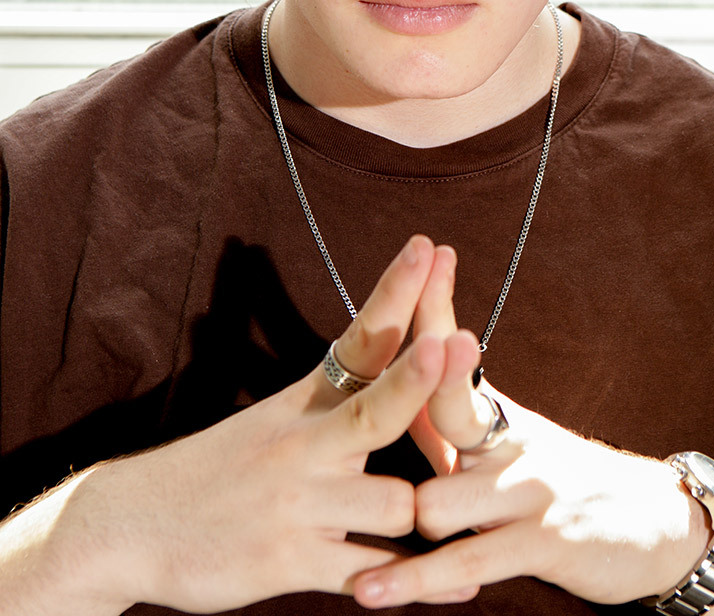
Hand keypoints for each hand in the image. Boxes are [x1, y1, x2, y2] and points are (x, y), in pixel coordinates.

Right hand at [0, 235, 454, 614]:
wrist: (134, 521)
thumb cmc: (217, 466)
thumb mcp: (273, 418)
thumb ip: (337, 401)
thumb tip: (395, 365)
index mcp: (304, 401)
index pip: (359, 338)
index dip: (395, 293)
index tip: (425, 246)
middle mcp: (303, 446)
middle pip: (379, 408)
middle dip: (422, 378)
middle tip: (464, 342)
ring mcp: (298, 505)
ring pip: (396, 506)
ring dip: (421, 517)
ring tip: (444, 519)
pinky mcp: (289, 562)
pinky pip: (372, 575)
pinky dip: (416, 586)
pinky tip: (458, 589)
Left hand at [354, 247, 710, 608]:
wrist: (654, 524)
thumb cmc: (566, 479)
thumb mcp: (512, 443)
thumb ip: (451, 422)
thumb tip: (395, 387)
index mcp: (499, 414)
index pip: (455, 352)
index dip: (435, 308)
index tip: (425, 258)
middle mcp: (512, 442)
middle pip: (446, 406)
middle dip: (414, 385)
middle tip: (375, 380)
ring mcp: (529, 492)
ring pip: (439, 500)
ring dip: (407, 521)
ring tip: (363, 540)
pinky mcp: (543, 544)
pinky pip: (466, 563)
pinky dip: (414, 581)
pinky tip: (370, 591)